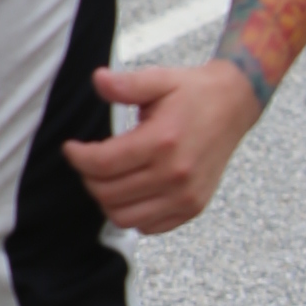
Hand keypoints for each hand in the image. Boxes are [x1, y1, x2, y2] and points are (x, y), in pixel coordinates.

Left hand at [65, 59, 260, 234]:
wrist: (234, 105)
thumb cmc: (194, 93)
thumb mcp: (159, 79)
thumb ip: (126, 84)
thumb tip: (98, 80)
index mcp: (162, 141)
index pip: (102, 164)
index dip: (78, 157)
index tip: (72, 148)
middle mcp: (175, 174)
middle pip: (108, 193)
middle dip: (88, 177)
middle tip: (87, 161)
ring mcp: (186, 196)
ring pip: (124, 217)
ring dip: (106, 199)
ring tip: (105, 178)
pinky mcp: (192, 208)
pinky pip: (148, 227)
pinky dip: (131, 214)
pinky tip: (129, 191)